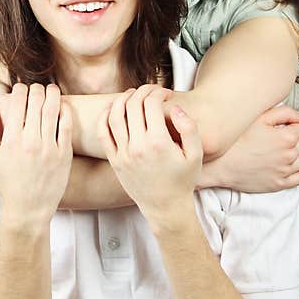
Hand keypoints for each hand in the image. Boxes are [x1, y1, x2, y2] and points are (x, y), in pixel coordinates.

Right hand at [0, 83, 71, 223]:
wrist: (28, 208)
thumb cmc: (8, 182)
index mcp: (11, 140)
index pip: (18, 102)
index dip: (20, 89)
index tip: (20, 88)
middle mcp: (31, 141)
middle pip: (37, 101)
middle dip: (36, 89)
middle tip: (36, 88)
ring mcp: (49, 147)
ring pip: (53, 109)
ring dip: (53, 93)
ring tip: (51, 89)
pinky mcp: (64, 154)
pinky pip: (67, 125)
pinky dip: (65, 111)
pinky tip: (62, 106)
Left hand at [98, 85, 202, 223]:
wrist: (165, 208)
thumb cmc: (183, 180)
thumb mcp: (196, 154)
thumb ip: (189, 127)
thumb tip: (174, 107)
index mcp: (158, 143)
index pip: (151, 104)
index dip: (158, 92)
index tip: (165, 93)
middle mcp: (137, 147)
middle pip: (132, 105)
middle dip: (142, 91)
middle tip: (150, 90)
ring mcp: (123, 154)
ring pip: (114, 115)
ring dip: (122, 99)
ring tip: (132, 94)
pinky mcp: (114, 160)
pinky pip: (103, 133)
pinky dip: (105, 116)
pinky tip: (113, 108)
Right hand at [202, 104, 298, 192]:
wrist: (221, 165)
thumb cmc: (236, 142)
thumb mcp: (259, 118)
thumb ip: (284, 113)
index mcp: (286, 138)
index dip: (294, 122)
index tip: (286, 123)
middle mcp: (288, 155)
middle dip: (296, 135)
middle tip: (283, 133)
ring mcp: (285, 171)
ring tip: (287, 148)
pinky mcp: (279, 184)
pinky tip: (291, 164)